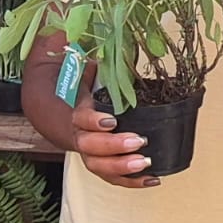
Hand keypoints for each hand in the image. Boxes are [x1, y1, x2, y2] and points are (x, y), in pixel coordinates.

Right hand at [66, 64, 161, 187]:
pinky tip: (152, 179)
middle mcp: (81, 137)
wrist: (69, 117)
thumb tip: (115, 41)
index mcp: (78, 114)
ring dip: (122, 167)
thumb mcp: (91, 76)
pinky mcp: (101, 166)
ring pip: (99, 166)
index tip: (111, 121)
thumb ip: (102, 64)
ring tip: (145, 162)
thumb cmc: (90, 95)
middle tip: (138, 141)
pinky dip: (132, 181)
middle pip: (90, 147)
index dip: (93, 121)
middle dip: (114, 146)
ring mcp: (90, 154)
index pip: (81, 119)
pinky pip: (114, 179)